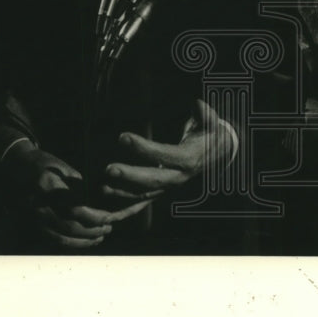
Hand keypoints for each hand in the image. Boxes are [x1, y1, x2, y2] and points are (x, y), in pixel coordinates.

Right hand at [2, 145, 144, 248]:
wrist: (15, 166)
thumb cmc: (44, 164)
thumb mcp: (63, 167)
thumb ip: (78, 186)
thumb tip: (97, 205)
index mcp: (47, 186)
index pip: (74, 209)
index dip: (94, 217)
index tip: (109, 217)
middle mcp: (38, 205)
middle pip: (68, 227)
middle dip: (91, 231)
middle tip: (109, 228)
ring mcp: (32, 217)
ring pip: (61, 238)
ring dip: (83, 241)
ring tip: (100, 236)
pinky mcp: (31, 225)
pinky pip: (53, 240)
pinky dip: (72, 243)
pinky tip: (86, 240)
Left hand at [102, 100, 234, 200]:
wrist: (214, 155)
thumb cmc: (208, 135)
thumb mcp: (211, 124)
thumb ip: (205, 115)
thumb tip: (198, 103)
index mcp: (188, 159)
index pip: (164, 155)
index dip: (144, 148)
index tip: (123, 137)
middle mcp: (178, 177)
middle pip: (153, 181)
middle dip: (130, 176)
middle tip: (109, 169)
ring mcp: (168, 187)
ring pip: (145, 195)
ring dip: (123, 193)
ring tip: (103, 187)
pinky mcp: (160, 192)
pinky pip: (141, 204)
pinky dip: (124, 210)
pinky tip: (107, 213)